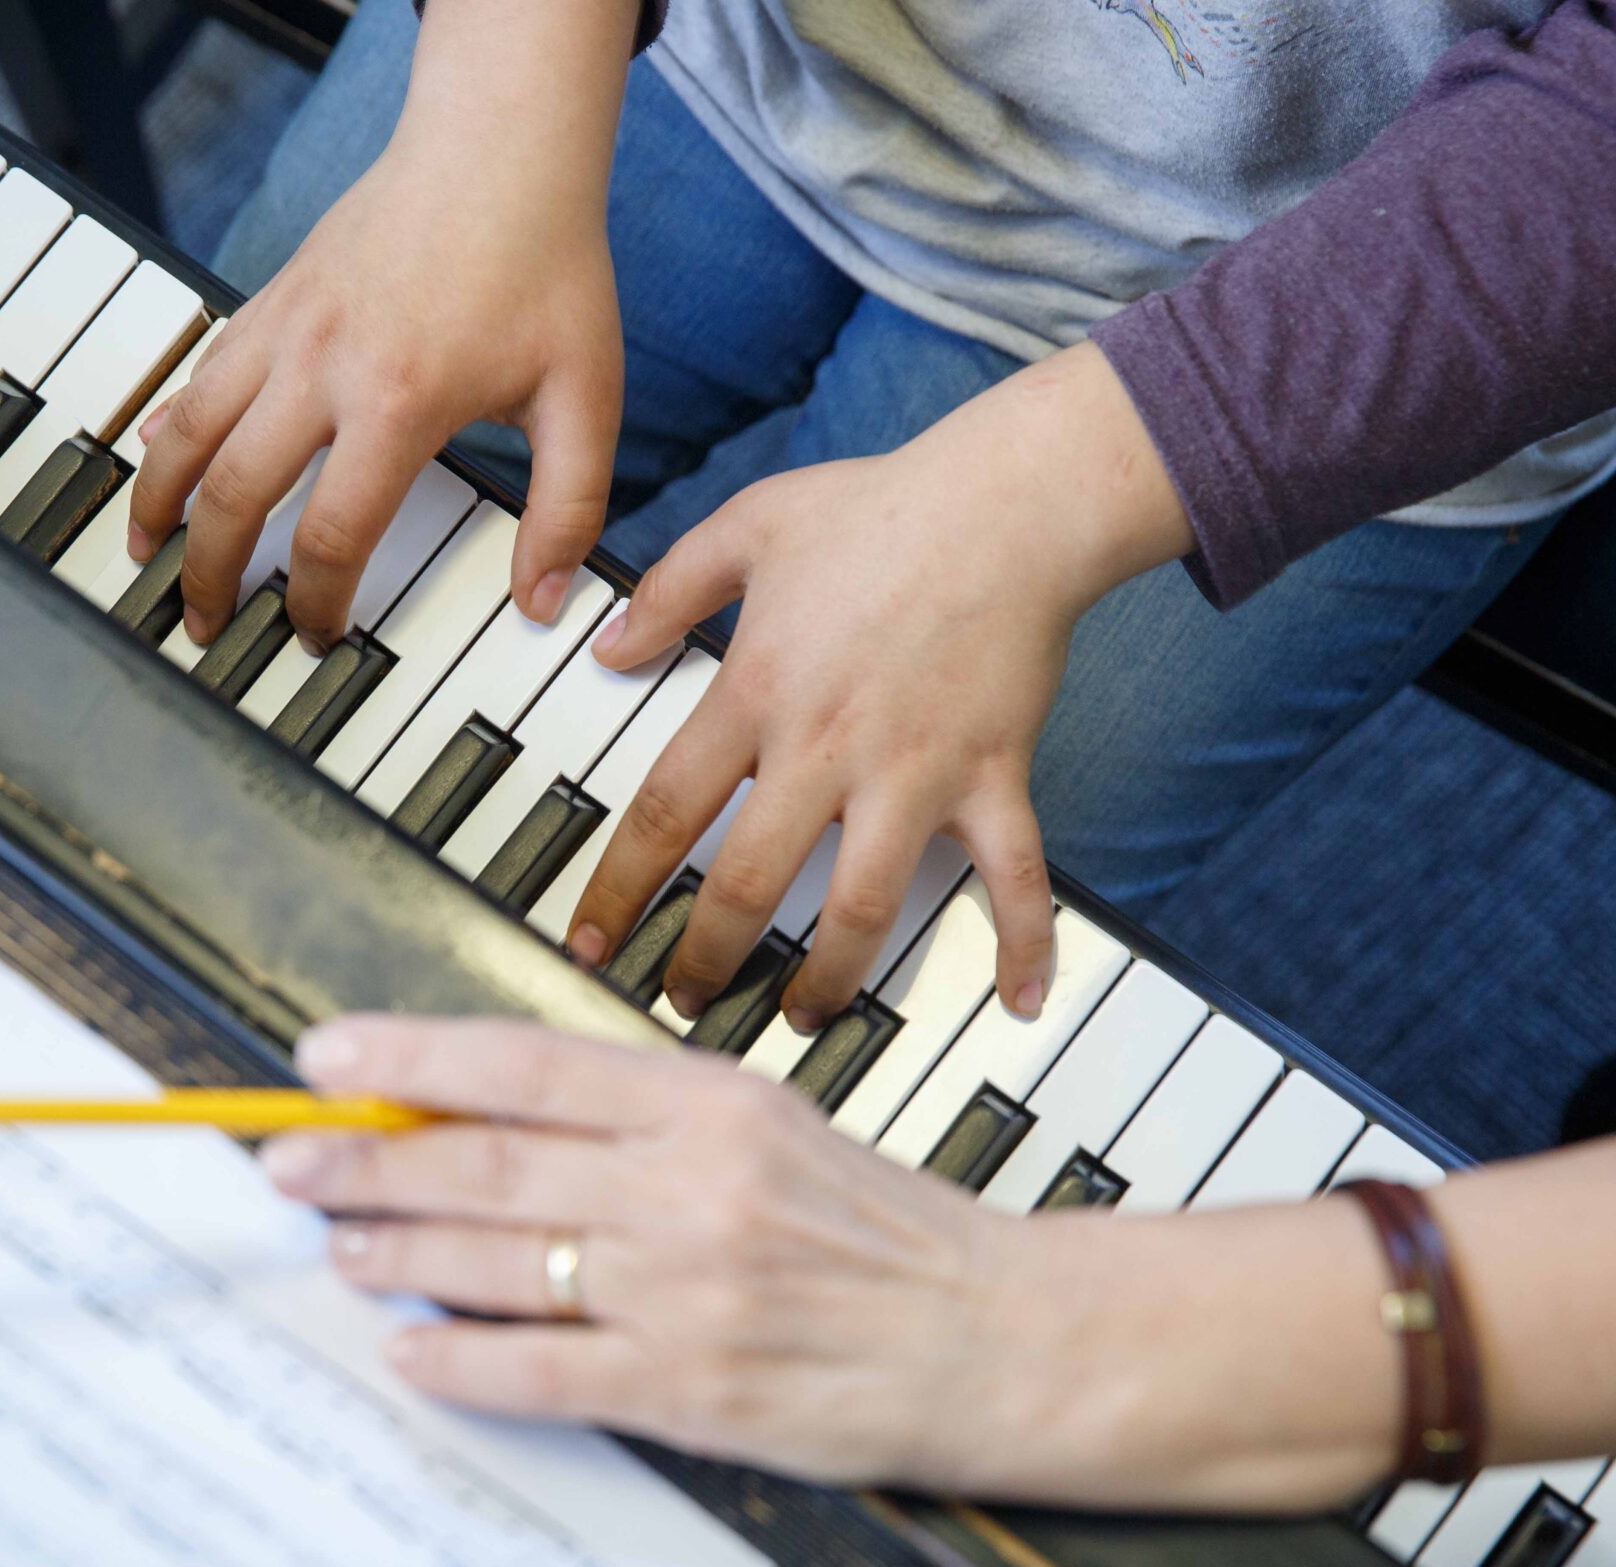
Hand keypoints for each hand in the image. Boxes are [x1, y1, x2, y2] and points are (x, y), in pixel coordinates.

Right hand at [126, 2, 635, 648]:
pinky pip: (203, 372)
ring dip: (160, 500)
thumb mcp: (585, 397)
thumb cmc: (545, 268)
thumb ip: (569, 508)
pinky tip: (159, 457)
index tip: (317, 637)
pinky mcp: (275, 296)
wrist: (499, 149)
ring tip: (145, 555)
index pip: (332, 535)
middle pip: (236, 494)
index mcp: (399, 403)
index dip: (317, 603)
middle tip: (206, 625)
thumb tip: (543, 602)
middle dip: (210, 574)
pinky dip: (173, 423)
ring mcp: (289, 327)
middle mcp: (325, 366)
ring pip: (191, 428)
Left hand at [263, 1015, 1403, 1510]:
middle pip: (486, 1163)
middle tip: (288, 1159)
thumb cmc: (875, 1225)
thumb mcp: (764, 1123)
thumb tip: (486, 1114)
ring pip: (497, 1263)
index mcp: (706, 1101)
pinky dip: (461, 1364)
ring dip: (395, 1256)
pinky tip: (411, 1352)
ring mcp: (686, 1291)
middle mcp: (687, 1187)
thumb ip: (635, 1116)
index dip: (407, 1057)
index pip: (521, 1063)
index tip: (325, 1057)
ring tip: (337, 1245)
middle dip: (368, 1159)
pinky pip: (543, 1371)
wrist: (995, 1334)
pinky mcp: (691, 1388)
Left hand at [566, 344, 1195, 1028]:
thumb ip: (670, 591)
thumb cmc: (881, 506)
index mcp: (757, 692)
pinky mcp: (994, 776)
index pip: (664, 811)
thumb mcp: (750, 526)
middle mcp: (827, 747)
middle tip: (685, 1004)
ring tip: (802, 1019)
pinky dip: (1024, 939)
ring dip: (829, 978)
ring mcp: (915, 771)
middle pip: (748, 882)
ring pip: (862, 906)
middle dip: (708, 959)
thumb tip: (607, 646)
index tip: (591, 944)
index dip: (619, 889)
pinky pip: (1014, 875)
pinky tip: (1019, 1000)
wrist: (1011, 499)